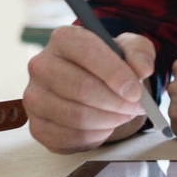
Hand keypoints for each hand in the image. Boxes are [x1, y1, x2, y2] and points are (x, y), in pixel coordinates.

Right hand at [23, 25, 152, 152]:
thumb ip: (139, 53)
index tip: (136, 91)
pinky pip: (66, 138)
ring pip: (75, 116)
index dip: (114, 74)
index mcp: (63, 38)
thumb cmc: (111, 62)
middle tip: (135, 107)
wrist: (94, 83)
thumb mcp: (130, 48)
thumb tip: (142, 70)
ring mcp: (34, 97)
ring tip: (124, 115)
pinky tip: (105, 126)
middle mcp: (41, 65)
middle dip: (115, 102)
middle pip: (80, 88)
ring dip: (107, 120)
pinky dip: (93, 136)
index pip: (87, 53)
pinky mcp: (36, 126)